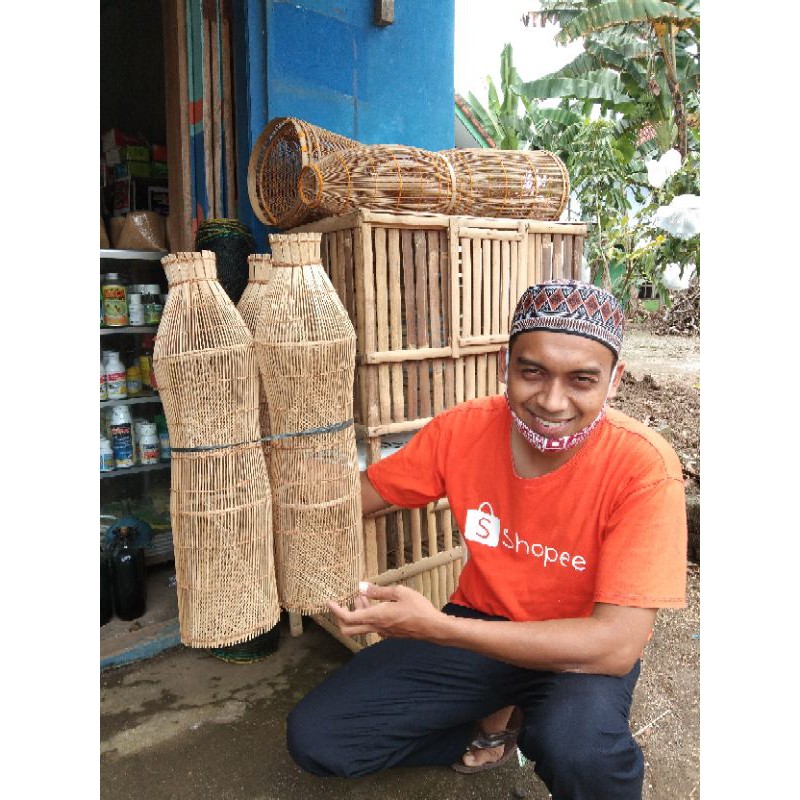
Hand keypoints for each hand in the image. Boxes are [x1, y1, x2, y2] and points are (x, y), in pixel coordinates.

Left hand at [327, 582, 443, 639]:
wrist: (433, 628)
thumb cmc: (418, 608)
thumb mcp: (398, 593)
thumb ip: (378, 591)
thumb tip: (361, 587)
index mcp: (376, 617)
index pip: (348, 618)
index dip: (336, 611)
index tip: (329, 602)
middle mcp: (376, 628)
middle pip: (349, 629)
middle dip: (340, 617)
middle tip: (340, 604)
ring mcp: (383, 633)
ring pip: (361, 626)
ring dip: (357, 613)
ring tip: (362, 597)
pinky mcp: (389, 634)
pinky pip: (372, 627)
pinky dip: (368, 616)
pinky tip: (376, 605)